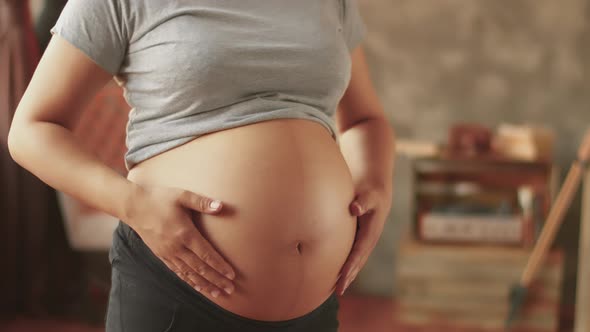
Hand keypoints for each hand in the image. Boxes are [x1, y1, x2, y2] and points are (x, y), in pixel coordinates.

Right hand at [125, 183, 235, 297]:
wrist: (134, 206)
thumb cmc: (160, 198)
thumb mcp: (182, 195)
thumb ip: (202, 202)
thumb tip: (221, 206)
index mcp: (185, 233)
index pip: (206, 255)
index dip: (220, 266)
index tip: (231, 275)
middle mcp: (176, 247)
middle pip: (200, 268)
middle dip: (216, 280)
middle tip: (230, 289)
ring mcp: (168, 253)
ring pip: (189, 274)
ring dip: (205, 284)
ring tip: (218, 293)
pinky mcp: (161, 255)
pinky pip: (178, 272)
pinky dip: (189, 281)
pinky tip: (198, 287)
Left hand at [336, 182, 391, 295]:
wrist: (378, 194)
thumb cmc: (372, 194)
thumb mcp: (370, 197)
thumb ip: (362, 203)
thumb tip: (354, 209)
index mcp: (371, 233)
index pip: (358, 253)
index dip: (350, 265)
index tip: (343, 277)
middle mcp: (369, 241)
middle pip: (357, 262)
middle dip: (349, 276)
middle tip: (339, 291)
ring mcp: (365, 242)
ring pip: (356, 262)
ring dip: (348, 275)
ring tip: (337, 289)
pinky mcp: (360, 240)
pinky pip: (353, 256)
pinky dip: (347, 267)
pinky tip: (337, 274)